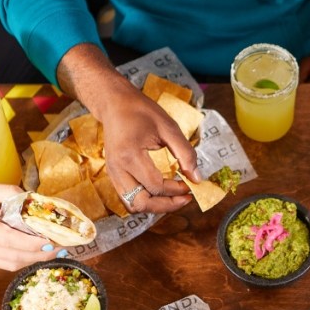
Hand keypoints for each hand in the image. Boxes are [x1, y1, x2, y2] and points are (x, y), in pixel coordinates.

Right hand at [0, 182, 58, 270]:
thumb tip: (31, 198)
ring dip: (32, 260)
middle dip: (38, 254)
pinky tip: (34, 252)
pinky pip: (2, 263)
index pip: (7, 239)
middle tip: (58, 248)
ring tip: (51, 251)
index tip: (51, 240)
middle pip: (11, 256)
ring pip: (9, 264)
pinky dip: (21, 260)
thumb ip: (5, 191)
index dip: (31, 243)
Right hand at [94, 82, 199, 213]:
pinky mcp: (113, 175)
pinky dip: (145, 200)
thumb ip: (185, 153)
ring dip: (155, 206)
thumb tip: (196, 178)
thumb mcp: (168, 127)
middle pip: (141, 203)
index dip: (176, 189)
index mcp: (130, 155)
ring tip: (173, 197)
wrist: (115, 104)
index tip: (189, 184)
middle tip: (184, 198)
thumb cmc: (141, 112)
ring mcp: (112, 174)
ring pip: (133, 205)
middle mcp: (117, 169)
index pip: (155, 186)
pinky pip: (128, 198)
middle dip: (166, 205)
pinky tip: (160, 192)